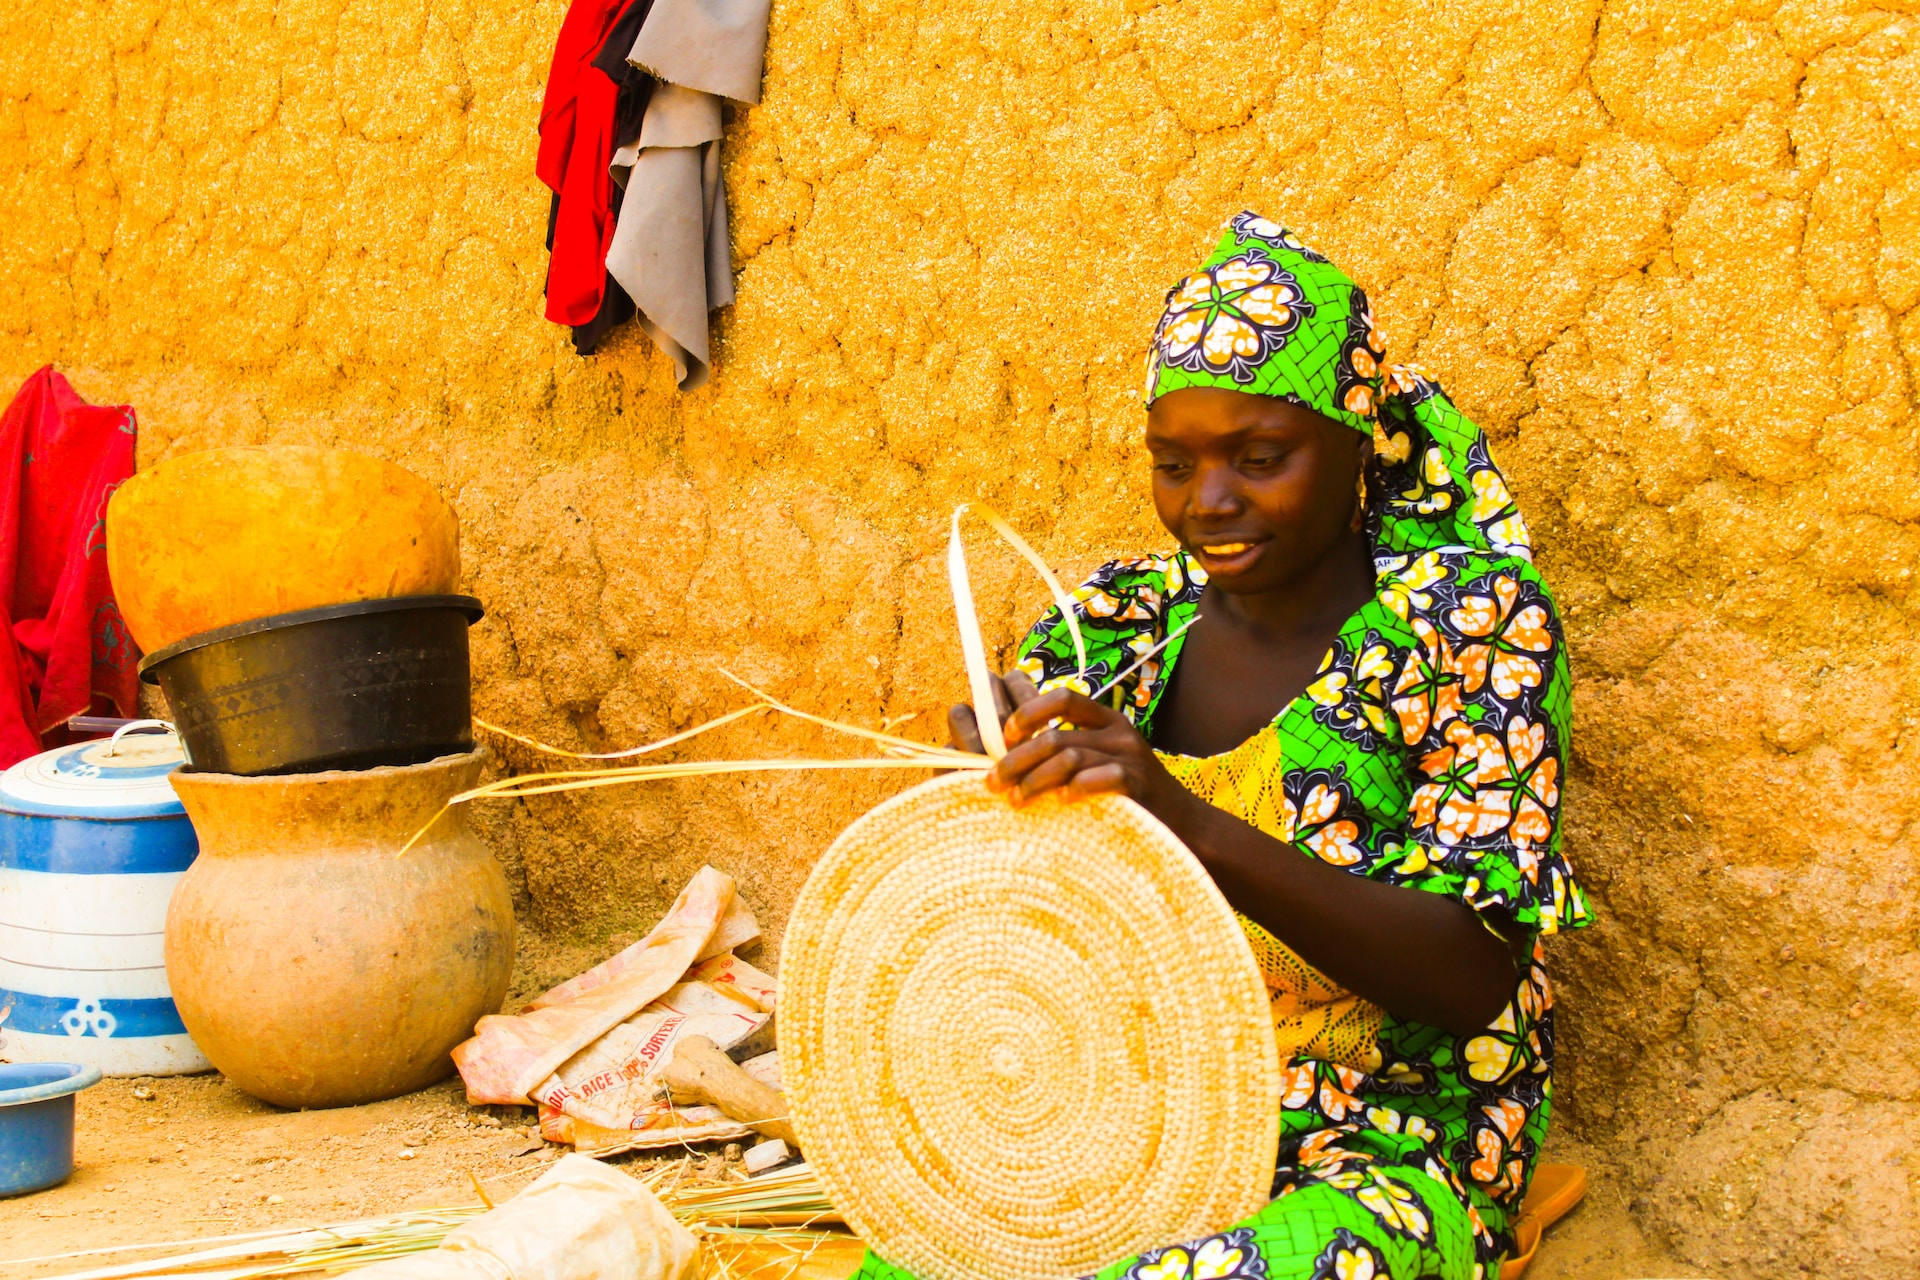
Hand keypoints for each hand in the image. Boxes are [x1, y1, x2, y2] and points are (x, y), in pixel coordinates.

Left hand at [951, 673, 1183, 814]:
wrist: (1183, 824)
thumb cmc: (1131, 795)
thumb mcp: (1104, 761)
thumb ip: (1071, 749)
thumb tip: (1014, 750)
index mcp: (1107, 720)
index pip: (1063, 697)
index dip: (1029, 712)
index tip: (1005, 735)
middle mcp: (1118, 732)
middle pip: (1055, 735)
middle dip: (1016, 758)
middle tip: (993, 781)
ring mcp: (1130, 757)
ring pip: (1068, 757)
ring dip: (1034, 779)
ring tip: (1015, 800)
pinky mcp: (1138, 783)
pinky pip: (1099, 778)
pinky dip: (1074, 789)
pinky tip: (1060, 802)